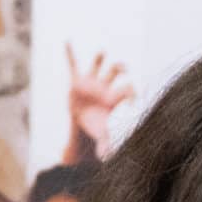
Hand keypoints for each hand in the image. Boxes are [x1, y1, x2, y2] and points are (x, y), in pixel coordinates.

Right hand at [65, 43, 135, 159]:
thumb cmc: (98, 127)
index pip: (126, 90)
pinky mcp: (77, 80)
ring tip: (102, 52)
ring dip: (100, 58)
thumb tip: (110, 159)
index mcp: (114, 98)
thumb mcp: (103, 135)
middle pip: (115, 72)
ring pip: (98, 65)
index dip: (131, 92)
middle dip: (120, 68)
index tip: (133, 96)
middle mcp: (105, 87)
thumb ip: (108, 144)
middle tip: (124, 68)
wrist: (83, 122)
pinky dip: (69, 53)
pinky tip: (67, 41)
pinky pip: (73, 64)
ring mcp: (91, 82)